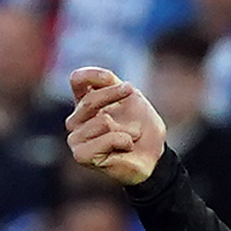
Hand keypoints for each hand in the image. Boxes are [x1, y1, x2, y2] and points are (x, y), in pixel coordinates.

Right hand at [60, 64, 169, 188]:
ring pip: (102, 122)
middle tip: (136, 112)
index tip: (127, 88)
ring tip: (129, 138)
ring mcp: (75, 138)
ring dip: (127, 129)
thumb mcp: (130, 97)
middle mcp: (75, 120)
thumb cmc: (142, 127)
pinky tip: (125, 148)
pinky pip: (107, 139)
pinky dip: (124, 141)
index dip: (97, 76)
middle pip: (90, 100)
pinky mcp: (81, 155)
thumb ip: (108, 81)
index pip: (78, 80)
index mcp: (83, 103)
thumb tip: (84, 74)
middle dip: (119, 102)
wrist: (155, 156)